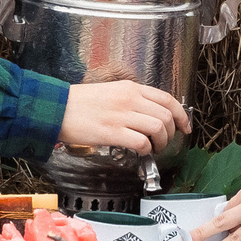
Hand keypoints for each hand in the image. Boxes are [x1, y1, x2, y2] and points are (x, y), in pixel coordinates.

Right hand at [59, 80, 190, 153]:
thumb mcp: (110, 91)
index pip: (167, 99)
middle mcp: (129, 99)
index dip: (181, 115)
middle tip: (165, 142)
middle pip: (166, 116)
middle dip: (171, 133)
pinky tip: (140, 151)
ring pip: (158, 128)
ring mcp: (121, 115)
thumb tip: (148, 115)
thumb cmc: (79, 102)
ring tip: (153, 149)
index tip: (184, 126)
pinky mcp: (112, 131)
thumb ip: (131, 100)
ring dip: (161, 143)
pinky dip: (146, 150)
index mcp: (130, 88)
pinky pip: (141, 142)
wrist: (56, 108)